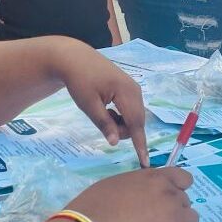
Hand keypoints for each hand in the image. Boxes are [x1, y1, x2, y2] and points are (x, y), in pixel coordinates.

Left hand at [53, 40, 149, 165]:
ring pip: (135, 117)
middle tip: (103, 122)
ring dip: (122, 123)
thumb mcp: (88, 105)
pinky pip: (132, 110)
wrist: (76, 58)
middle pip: (137, 122)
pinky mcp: (130, 88)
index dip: (140, 144)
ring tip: (104, 113)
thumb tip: (116, 143)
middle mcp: (135, 90)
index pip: (136, 124)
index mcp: (126, 92)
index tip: (145, 163)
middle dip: (124, 131)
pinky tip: (108, 108)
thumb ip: (104, 124)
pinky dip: (122, 116)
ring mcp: (134, 88)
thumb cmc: (80, 81)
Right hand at [66, 168, 197, 221]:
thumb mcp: (116, 184)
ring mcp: (174, 218)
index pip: (184, 178)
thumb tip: (139, 195)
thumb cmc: (96, 206)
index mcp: (155, 178)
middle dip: (174, 209)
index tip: (167, 197)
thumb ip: (136, 186)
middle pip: (186, 201)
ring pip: (191, 220)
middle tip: (156, 219)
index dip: (178, 188)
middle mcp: (169, 194)